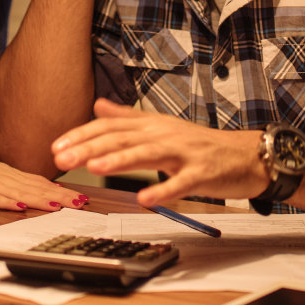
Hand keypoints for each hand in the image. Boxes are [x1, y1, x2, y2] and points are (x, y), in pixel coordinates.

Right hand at [0, 150, 88, 211]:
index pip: (42, 183)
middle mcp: (6, 177)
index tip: (81, 198)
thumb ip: (19, 183)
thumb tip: (44, 192)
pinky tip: (19, 207)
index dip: (62, 191)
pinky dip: (7, 202)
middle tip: (79, 203)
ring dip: (40, 199)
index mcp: (12, 174)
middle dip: (59, 196)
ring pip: (20, 192)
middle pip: (36, 188)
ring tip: (58, 206)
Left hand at [50, 99, 266, 206]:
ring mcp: (184, 152)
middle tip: (62, 158)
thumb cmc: (202, 145)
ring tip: (94, 167)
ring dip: (120, 160)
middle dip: (90, 147)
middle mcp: (165, 134)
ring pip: (148, 153)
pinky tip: (144, 199)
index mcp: (153, 125)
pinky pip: (181, 183)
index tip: (57, 146)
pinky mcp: (202, 173)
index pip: (111, 126)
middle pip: (123, 138)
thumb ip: (128, 117)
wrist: (247, 155)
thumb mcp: (162, 126)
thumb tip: (99, 105)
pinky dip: (163, 190)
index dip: (82, 135)